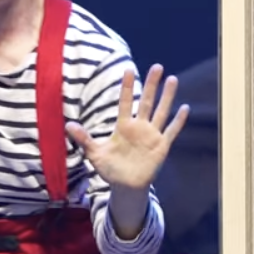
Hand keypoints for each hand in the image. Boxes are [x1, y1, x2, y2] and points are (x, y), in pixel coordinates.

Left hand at [65, 64, 188, 191]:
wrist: (125, 186)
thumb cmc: (110, 169)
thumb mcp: (95, 153)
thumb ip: (84, 139)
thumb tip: (68, 125)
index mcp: (123, 126)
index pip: (125, 102)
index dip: (127, 86)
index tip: (128, 69)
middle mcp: (139, 127)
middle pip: (146, 101)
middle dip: (152, 84)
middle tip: (157, 66)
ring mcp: (151, 135)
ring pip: (161, 111)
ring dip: (167, 97)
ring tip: (172, 79)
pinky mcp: (161, 146)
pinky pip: (171, 131)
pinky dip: (178, 121)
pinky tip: (185, 108)